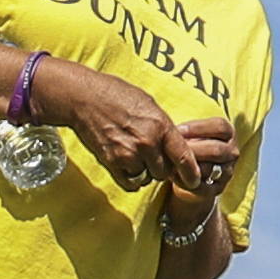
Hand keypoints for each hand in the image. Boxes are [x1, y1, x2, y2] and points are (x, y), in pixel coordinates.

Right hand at [51, 63, 187, 190]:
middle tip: (153, 157)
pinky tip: (127, 166)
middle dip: (162, 167)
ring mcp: (128, 154)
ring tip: (136, 156)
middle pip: (164, 171)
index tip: (195, 181)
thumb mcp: (149, 105)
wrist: (85, 97)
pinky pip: (130, 183)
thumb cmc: (117, 95)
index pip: (184, 157)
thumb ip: (163, 128)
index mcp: (160, 125)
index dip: (192, 173)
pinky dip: (131, 179)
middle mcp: (147, 142)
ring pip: (147, 178)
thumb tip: (174, 146)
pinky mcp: (111, 162)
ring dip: (145, 172)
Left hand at [161, 113, 239, 200]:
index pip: (220, 127)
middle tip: (171, 148)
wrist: (190, 172)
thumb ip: (186, 130)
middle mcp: (232, 152)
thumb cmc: (189, 144)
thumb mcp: (190, 133)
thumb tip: (171, 129)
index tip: (177, 129)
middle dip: (191, 149)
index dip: (198, 128)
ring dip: (188, 166)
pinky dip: (186, 181)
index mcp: (228, 133)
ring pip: (209, 169)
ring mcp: (227, 171)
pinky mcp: (218, 188)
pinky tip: (172, 175)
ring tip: (169, 162)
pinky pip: (203, 187)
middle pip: (215, 150)